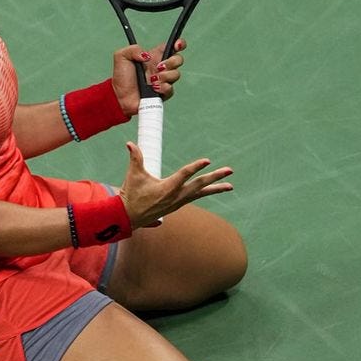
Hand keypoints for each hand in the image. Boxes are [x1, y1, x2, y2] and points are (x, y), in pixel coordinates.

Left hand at [111, 38, 187, 117]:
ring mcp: (163, 80)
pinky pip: (171, 88)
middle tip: (158, 67)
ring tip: (152, 80)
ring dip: (164, 76)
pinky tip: (153, 88)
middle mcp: (160, 67)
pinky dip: (163, 87)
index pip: (171, 46)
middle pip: (178, 59)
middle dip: (172, 62)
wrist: (119, 96)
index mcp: (154, 56)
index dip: (179, 44)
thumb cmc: (121, 77)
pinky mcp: (163, 92)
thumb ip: (133, 49)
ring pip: (176, 74)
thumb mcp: (121, 56)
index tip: (177, 45)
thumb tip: (147, 55)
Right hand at [118, 141, 232, 227]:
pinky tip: (213, 188)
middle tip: (229, 170)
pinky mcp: (178, 204)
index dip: (196, 167)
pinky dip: (205, 192)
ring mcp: (179, 201)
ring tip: (230, 186)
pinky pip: (196, 197)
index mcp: (167, 188)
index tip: (207, 161)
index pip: (185, 175)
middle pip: (200, 185)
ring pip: (201, 193)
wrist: (130, 216)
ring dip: (216, 188)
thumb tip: (129, 143)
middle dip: (215, 177)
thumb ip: (135, 158)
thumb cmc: (132, 195)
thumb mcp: (134, 175)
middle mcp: (176, 196)